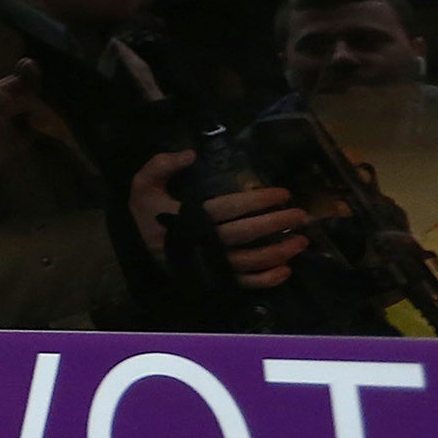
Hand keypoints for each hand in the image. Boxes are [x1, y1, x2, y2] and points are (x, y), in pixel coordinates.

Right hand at [130, 152, 310, 287]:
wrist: (135, 250)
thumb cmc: (145, 215)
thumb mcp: (143, 185)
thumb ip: (161, 165)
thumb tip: (190, 154)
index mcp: (188, 218)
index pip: (230, 207)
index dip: (258, 200)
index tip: (283, 193)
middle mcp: (203, 243)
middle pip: (246, 234)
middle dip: (276, 224)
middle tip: (301, 215)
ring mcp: (210, 265)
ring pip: (250, 261)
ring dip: (279, 252)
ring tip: (302, 241)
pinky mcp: (214, 280)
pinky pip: (244, 283)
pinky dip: (266, 280)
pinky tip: (286, 270)